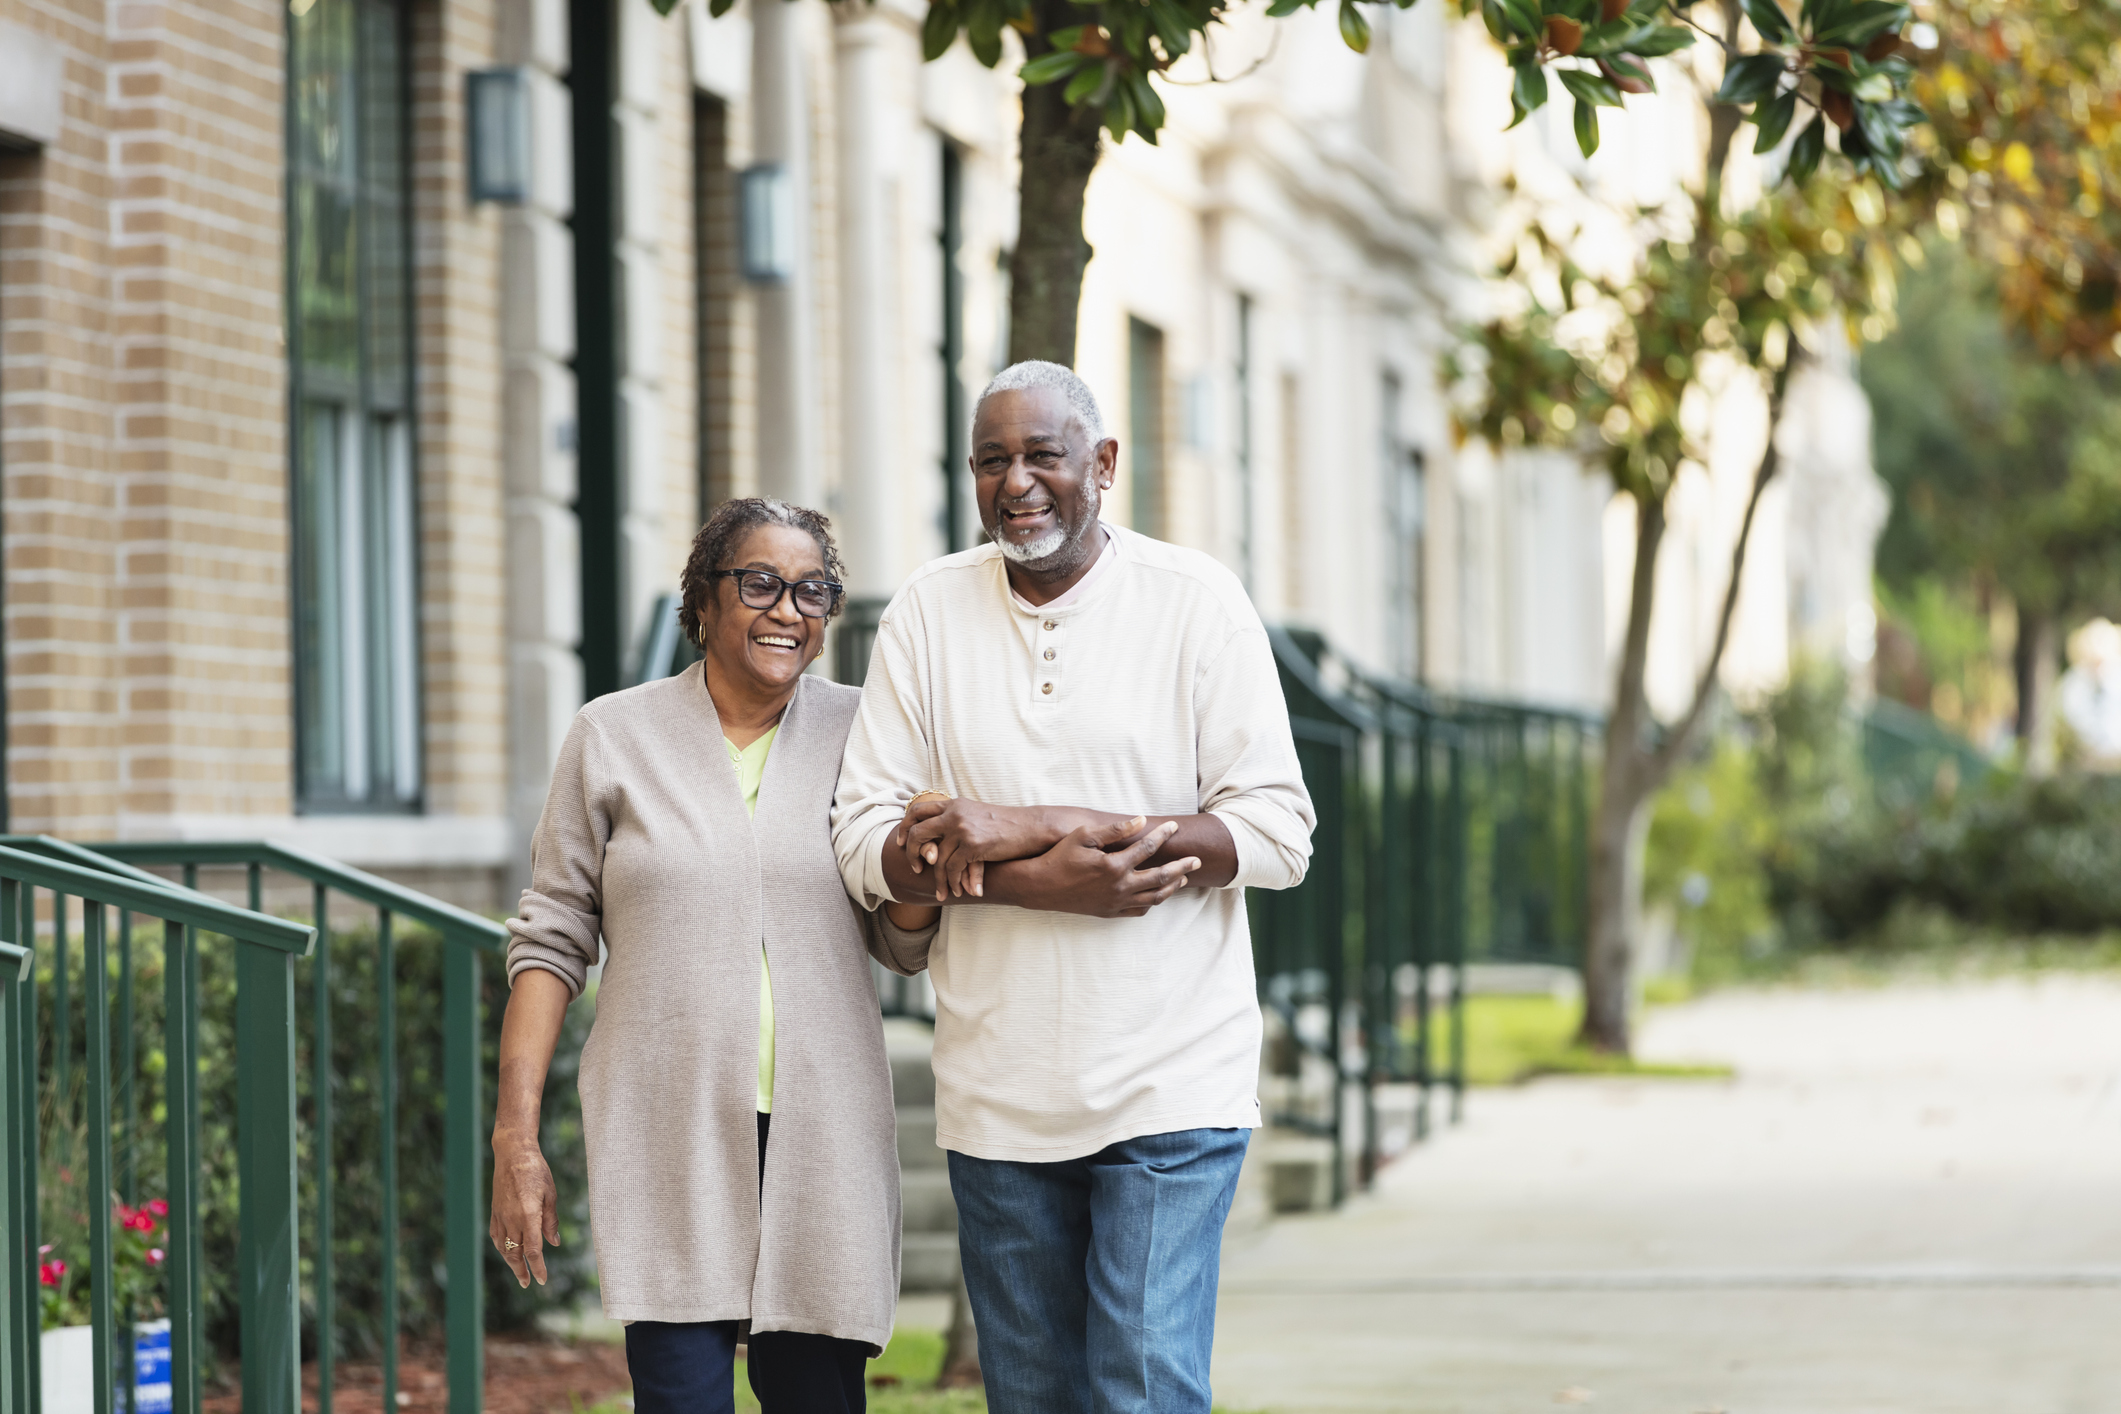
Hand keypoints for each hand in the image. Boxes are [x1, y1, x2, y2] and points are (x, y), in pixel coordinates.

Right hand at [490, 1127, 559, 1287]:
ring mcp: (501, 1216)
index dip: (538, 1268)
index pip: (533, 1250)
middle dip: (521, 1271)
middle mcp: (512, 1219)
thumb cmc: (536, 1171)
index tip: (542, 1280)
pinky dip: (501, 1247)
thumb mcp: (551, 1194)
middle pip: (515, 1253)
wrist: (513, 1154)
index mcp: (529, 1216)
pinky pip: (496, 1235)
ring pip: (503, 1247)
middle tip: (527, 1283)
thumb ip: (551, 1221)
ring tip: (519, 1271)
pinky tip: (507, 1250)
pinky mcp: (494, 1211)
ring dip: (510, 1262)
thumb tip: (553, 1242)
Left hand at [896, 798, 1056, 898]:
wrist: (1031, 827)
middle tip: (915, 868)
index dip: (905, 826)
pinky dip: (953, 882)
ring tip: (943, 892)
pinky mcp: (972, 844)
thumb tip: (939, 836)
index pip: (918, 810)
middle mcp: (954, 813)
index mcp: (954, 804)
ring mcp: (962, 828)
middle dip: (911, 853)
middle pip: (918, 833)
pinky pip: (952, 868)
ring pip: (937, 858)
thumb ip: (957, 820)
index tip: (902, 842)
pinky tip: (959, 891)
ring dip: (938, 879)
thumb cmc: (1007, 825)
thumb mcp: (977, 814)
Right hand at [1013, 817, 1199, 916]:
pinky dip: (1152, 902)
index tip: (1174, 828)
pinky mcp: (1109, 912)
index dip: (1163, 835)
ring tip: (1183, 878)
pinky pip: (1138, 911)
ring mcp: (1115, 902)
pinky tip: (1157, 894)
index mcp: (1114, 866)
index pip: (1148, 848)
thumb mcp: (1084, 836)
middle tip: (1195, 860)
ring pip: (1153, 897)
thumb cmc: (1060, 857)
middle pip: (1161, 877)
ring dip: (1171, 887)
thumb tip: (1141, 820)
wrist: (1040, 887)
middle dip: (1181, 867)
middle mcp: (1119, 887)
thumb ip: (1114, 829)